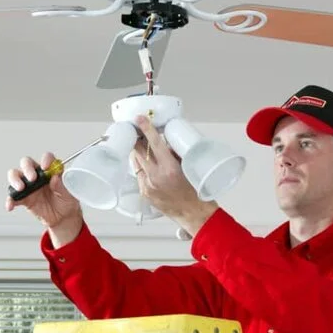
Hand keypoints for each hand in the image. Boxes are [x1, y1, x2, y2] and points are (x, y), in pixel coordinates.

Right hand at [6, 152, 83, 246]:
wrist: (62, 218)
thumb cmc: (66, 202)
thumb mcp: (68, 195)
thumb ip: (61, 187)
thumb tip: (55, 178)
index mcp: (51, 171)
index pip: (47, 158)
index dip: (46, 160)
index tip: (45, 167)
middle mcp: (38, 175)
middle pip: (27, 163)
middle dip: (27, 168)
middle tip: (32, 178)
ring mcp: (28, 185)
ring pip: (15, 175)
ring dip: (15, 180)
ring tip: (20, 188)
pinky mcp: (23, 197)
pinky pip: (13, 196)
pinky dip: (10, 200)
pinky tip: (11, 205)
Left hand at [133, 117, 217, 235]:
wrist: (193, 213)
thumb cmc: (195, 192)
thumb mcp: (188, 167)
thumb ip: (175, 154)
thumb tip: (166, 143)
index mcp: (170, 169)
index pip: (154, 143)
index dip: (145, 128)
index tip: (139, 119)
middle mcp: (156, 177)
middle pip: (139, 151)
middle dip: (139, 139)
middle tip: (140, 132)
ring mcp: (148, 186)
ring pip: (137, 162)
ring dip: (140, 154)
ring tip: (145, 149)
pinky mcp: (145, 193)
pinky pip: (139, 175)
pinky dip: (143, 168)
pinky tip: (149, 167)